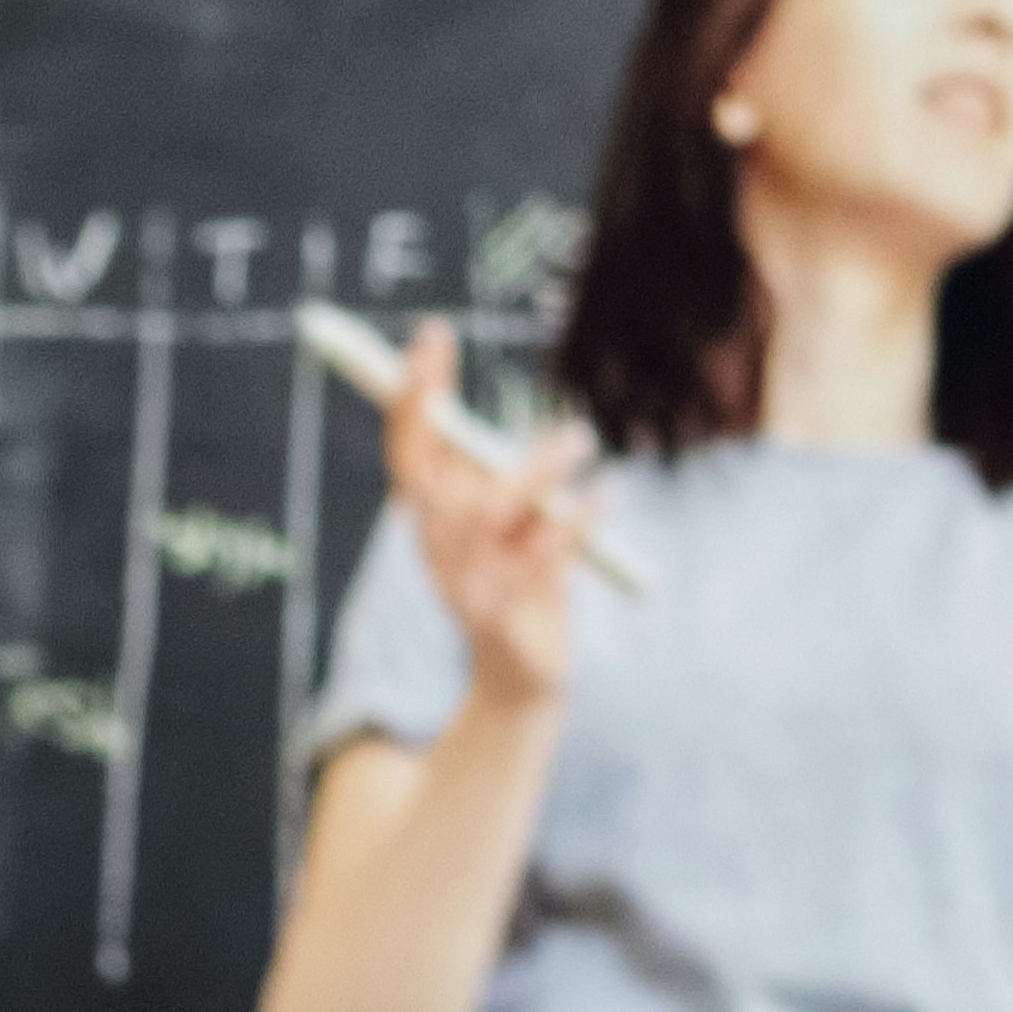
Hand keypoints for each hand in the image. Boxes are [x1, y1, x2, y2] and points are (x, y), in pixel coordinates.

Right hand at [377, 317, 608, 715]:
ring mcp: (467, 586)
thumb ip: (485, 470)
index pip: (407, 452)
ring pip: (487, 516)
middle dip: (451, 416)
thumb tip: (477, 406)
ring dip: (536, 470)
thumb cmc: (515, 579)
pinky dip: (575, 524)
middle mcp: (436, 550)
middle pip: (432, 479)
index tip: (434, 333)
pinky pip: (541, 559)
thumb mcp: (497, 520)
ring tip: (580, 438)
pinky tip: (605, 494)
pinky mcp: (505, 618)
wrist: (520, 678)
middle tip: (490, 366)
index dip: (413, 396)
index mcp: (430, 522)